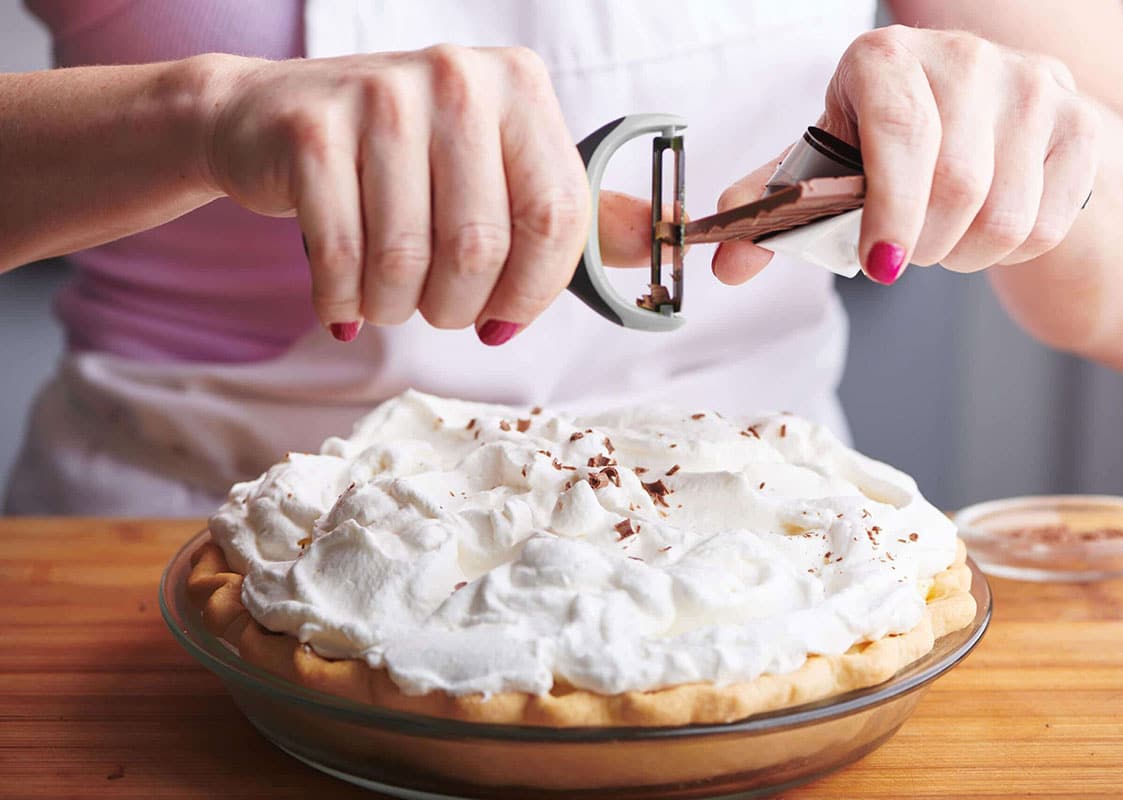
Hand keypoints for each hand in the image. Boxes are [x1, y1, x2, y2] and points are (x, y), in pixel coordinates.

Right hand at [204, 48, 651, 343]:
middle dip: (459, 308)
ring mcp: (381, 96)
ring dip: (397, 308)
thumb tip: (669, 240)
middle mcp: (459, 78)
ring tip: (390, 300)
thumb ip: (579, 212)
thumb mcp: (500, 171)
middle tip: (439, 309)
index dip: (535, 292)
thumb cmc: (404, 160)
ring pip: (407, 260)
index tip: (506, 319)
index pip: (557, 218)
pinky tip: (345, 299)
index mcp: (520, 88)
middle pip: (482, 247)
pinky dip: (345, 300)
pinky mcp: (312, 129)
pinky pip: (343, 257)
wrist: (271, 118)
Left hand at [713, 25, 1099, 285]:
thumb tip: (727, 264)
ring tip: (941, 240)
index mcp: (885, 57)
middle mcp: (965, 57)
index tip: (878, 265)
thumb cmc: (887, 146)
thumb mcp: (827, 165)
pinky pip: (1046, 224)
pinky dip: (1007, 252)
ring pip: (1005, 215)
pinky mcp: (1080, 123)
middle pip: (957, 186)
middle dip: (922, 245)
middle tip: (902, 254)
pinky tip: (984, 228)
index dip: (890, 211)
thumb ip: (775, 212)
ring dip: (963, 255)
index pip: (900, 134)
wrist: (983, 124)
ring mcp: (1032, 85)